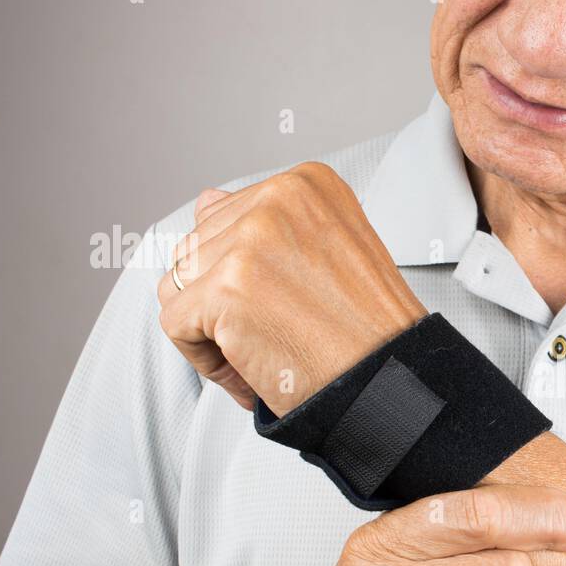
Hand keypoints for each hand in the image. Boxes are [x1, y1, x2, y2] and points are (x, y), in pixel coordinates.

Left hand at [156, 162, 427, 415]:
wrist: (389, 382)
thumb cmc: (366, 332)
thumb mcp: (325, 253)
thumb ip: (261, 223)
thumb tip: (204, 200)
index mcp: (305, 184)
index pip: (224, 220)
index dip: (241, 277)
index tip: (281, 307)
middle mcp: (278, 198)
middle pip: (196, 250)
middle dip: (220, 303)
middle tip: (275, 336)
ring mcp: (250, 239)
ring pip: (178, 284)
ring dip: (209, 329)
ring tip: (263, 351)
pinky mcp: (226, 287)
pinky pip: (175, 323)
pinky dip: (205, 359)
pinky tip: (251, 370)